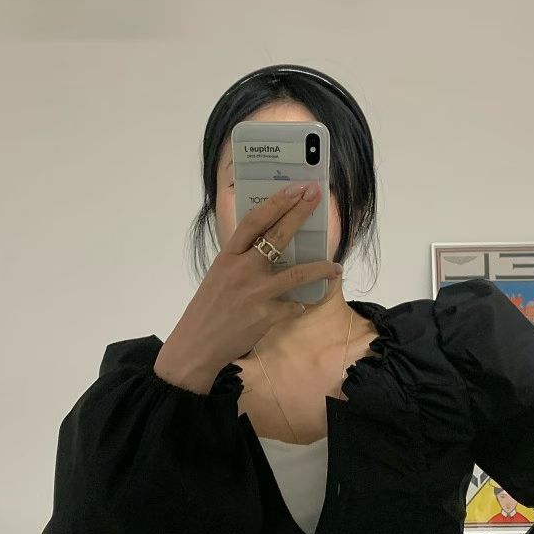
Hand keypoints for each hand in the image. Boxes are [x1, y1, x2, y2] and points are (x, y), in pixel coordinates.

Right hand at [155, 181, 341, 389]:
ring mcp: (255, 293)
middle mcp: (241, 270)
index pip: (254, 221)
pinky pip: (293, 306)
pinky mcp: (266, 316)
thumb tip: (268, 244)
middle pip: (277, 236)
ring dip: (321, 269)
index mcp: (227, 257)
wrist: (197, 345)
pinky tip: (300, 306)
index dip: (277, 202)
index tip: (296, 188)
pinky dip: (298, 306)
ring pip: (298, 274)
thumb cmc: (208, 309)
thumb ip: (240, 259)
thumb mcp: (219, 275)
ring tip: (336, 268)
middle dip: (300, 213)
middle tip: (316, 196)